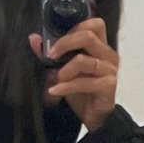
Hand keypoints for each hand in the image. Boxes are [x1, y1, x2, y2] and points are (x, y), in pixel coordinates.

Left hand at [28, 16, 118, 132]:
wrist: (93, 118)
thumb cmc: (81, 93)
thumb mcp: (63, 72)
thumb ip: (51, 55)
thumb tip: (33, 39)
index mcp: (101, 47)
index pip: (95, 24)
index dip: (75, 27)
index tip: (56, 40)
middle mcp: (108, 55)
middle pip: (88, 36)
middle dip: (65, 43)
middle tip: (51, 55)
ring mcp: (110, 70)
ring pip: (84, 60)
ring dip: (64, 70)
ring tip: (55, 79)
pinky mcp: (109, 85)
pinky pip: (84, 82)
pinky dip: (66, 87)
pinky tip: (55, 91)